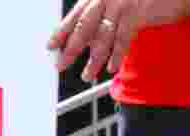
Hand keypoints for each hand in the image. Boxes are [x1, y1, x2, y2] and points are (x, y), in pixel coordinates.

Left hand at [48, 0, 189, 80]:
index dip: (62, 31)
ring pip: (102, 36)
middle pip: (84, 26)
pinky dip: (116, 55)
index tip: (50, 46)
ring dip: (93, 59)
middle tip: (61, 65)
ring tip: (87, 75)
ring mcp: (123, 3)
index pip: (77, 14)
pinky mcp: (139, 11)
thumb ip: (107, 14)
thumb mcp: (124, 1)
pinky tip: (111, 68)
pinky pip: (123, 38)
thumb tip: (89, 39)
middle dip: (71, 48)